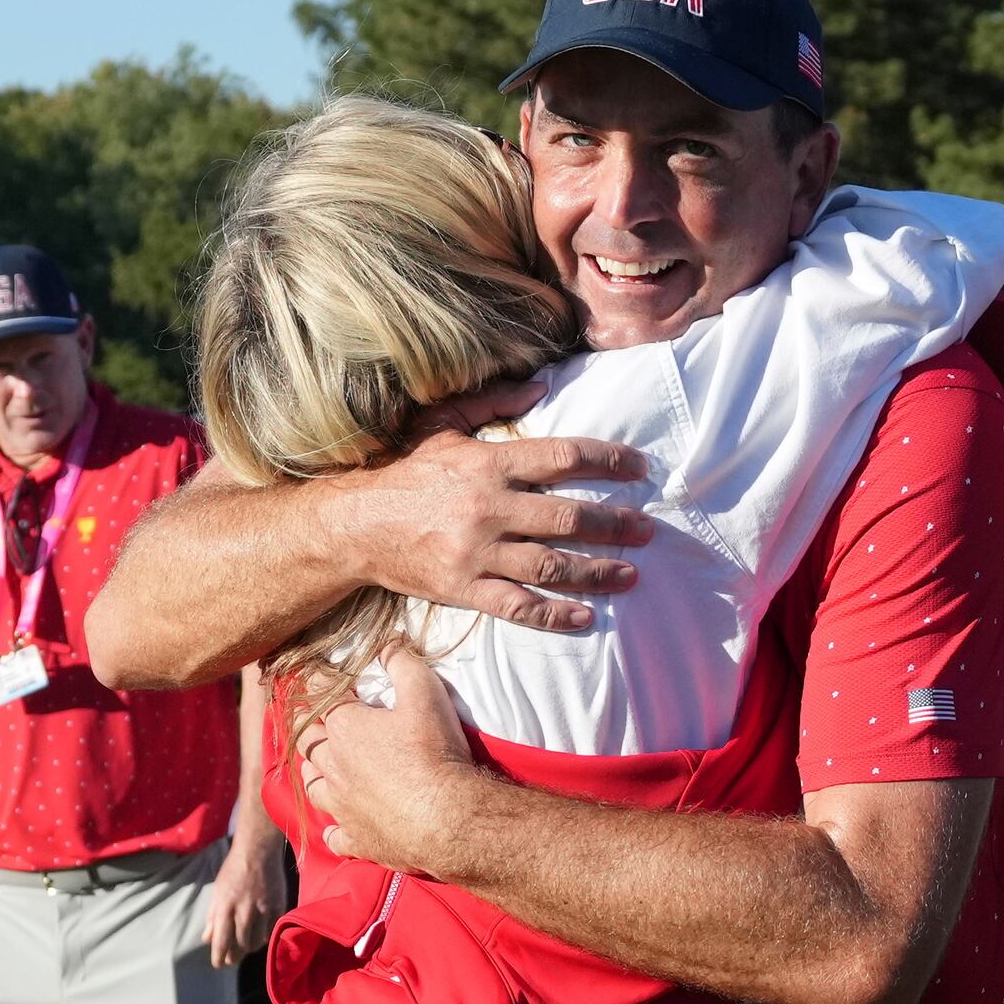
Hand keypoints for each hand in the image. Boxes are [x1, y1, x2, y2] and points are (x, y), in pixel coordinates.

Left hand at [202, 836, 288, 967]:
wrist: (258, 851)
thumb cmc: (233, 870)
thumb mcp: (217, 891)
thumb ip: (212, 916)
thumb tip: (207, 939)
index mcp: (225, 906)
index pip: (221, 941)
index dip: (219, 957)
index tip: (218, 964)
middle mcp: (244, 909)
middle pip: (240, 945)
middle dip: (234, 957)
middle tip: (232, 959)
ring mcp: (263, 907)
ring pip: (257, 941)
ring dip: (249, 948)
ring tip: (245, 947)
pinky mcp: (278, 905)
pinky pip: (271, 930)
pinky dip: (265, 936)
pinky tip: (260, 935)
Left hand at [297, 653, 478, 875]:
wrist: (447, 818)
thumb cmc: (434, 751)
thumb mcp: (424, 692)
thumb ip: (402, 662)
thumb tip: (387, 641)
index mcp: (345, 728)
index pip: (318, 695)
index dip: (315, 679)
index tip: (314, 670)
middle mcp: (333, 766)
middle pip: (306, 740)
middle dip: (306, 723)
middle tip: (309, 713)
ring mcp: (342, 806)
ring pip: (312, 785)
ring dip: (312, 770)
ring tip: (317, 764)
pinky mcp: (357, 838)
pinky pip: (335, 834)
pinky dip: (334, 828)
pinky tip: (338, 826)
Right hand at [341, 380, 653, 631]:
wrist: (355, 525)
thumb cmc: (404, 473)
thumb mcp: (442, 425)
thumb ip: (492, 402)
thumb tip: (540, 386)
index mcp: (488, 463)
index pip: (564, 457)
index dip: (609, 461)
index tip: (639, 469)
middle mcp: (489, 507)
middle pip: (568, 516)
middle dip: (615, 524)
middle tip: (648, 531)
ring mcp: (477, 552)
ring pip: (551, 565)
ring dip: (597, 572)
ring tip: (631, 575)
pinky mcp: (464, 588)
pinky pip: (518, 606)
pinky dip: (554, 614)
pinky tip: (584, 616)